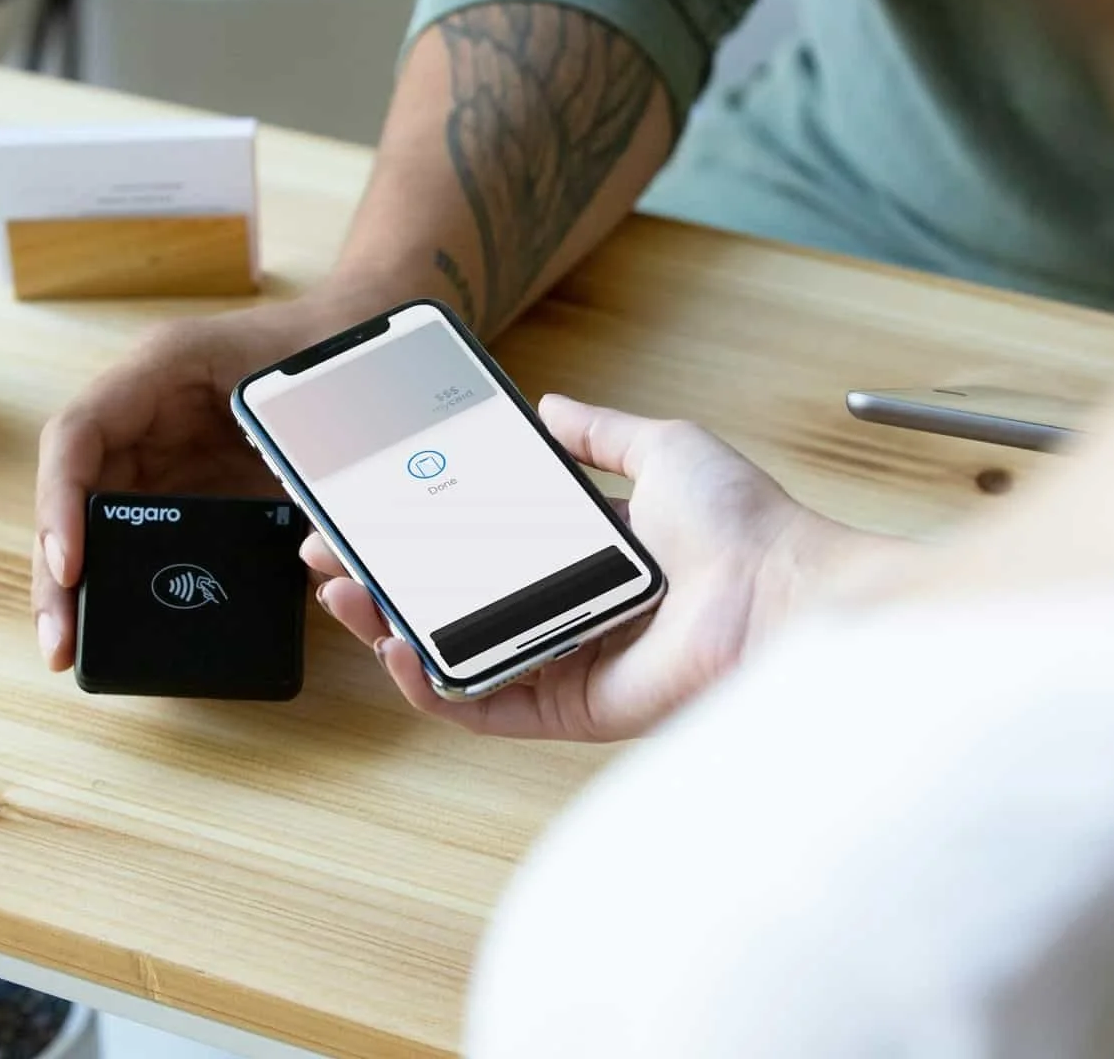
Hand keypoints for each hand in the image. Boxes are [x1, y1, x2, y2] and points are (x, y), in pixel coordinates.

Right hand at [31, 293, 364, 670]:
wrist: (362, 335)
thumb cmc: (334, 353)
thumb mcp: (313, 399)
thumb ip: (302, 463)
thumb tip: (307, 556)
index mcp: (162, 369)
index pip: (79, 434)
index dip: (63, 502)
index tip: (72, 567)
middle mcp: (144, 408)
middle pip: (72, 489)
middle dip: (58, 568)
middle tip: (58, 643)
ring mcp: (158, 445)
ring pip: (94, 516)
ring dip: (77, 583)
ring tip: (69, 650)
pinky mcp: (181, 479)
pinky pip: (136, 528)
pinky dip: (120, 576)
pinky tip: (115, 627)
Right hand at [305, 394, 875, 740]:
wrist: (782, 594)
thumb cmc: (742, 525)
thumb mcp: (664, 447)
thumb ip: (601, 431)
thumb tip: (552, 407)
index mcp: (587, 551)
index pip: (480, 543)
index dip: (418, 527)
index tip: (367, 504)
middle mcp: (567, 607)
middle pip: (451, 599)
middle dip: (382, 577)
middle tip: (331, 553)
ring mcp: (562, 661)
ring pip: (452, 653)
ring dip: (386, 627)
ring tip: (343, 594)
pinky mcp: (567, 707)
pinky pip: (479, 703)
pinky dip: (428, 683)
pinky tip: (394, 647)